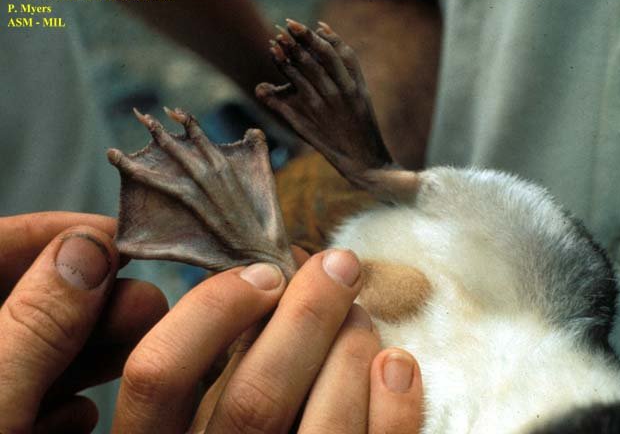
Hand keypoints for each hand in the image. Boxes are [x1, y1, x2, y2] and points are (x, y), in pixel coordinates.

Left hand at [0, 212, 167, 433]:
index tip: (122, 235)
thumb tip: (89, 246)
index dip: (56, 230)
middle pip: (27, 299)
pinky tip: (85, 416)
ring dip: (92, 347)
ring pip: (35, 349)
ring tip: (145, 349)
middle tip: (148, 304)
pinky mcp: (1, 429)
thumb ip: (39, 323)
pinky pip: (30, 400)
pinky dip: (65, 400)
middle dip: (92, 297)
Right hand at [113, 249, 423, 432]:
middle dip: (308, 316)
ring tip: (362, 317)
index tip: (264, 274)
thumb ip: (223, 356)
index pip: (158, 374)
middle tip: (340, 265)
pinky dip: (394, 404)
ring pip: (322, 428)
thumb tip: (277, 272)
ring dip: (352, 353)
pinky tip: (396, 364)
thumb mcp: (207, 402)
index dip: (212, 309)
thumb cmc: (241, 428)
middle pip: (256, 399)